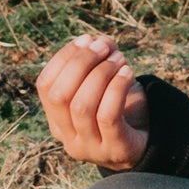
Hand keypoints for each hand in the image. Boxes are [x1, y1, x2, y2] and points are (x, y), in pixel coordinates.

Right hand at [35, 33, 151, 171]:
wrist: (142, 144)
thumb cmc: (118, 108)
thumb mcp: (104, 83)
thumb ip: (99, 59)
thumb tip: (98, 41)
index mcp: (56, 119)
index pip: (45, 85)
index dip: (62, 58)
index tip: (85, 40)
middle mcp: (67, 136)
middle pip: (60, 95)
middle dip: (81, 63)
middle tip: (104, 47)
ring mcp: (89, 147)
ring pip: (82, 106)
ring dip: (101, 74)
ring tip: (119, 59)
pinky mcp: (114, 149)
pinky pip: (108, 116)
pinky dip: (116, 88)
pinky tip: (127, 73)